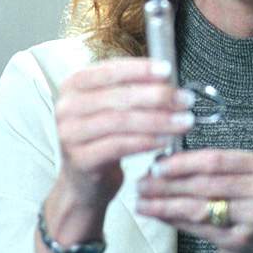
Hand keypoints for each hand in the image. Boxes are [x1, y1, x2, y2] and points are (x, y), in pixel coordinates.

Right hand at [55, 58, 194, 210]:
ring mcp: (70, 134)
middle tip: (185, 100)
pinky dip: (147, 142)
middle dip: (157, 96)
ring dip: (158, 120)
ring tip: (184, 121)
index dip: (140, 70)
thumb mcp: (112, 108)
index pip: (109, 70)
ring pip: (121, 121)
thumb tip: (167, 78)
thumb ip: (132, 90)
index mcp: (73, 86)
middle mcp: (67, 107)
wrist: (84, 183)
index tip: (168, 70)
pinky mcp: (80, 159)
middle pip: (118, 96)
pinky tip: (166, 141)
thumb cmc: (103, 138)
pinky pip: (119, 146)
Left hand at [136, 149, 252, 252]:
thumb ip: (208, 171)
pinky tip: (158, 216)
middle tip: (141, 183)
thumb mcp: (239, 182)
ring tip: (142, 201)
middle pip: (205, 183)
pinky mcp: (241, 242)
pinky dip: (174, 220)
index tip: (157, 164)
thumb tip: (161, 163)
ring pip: (199, 207)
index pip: (215, 160)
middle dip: (168, 183)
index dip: (183, 162)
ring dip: (165, 203)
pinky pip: (199, 228)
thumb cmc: (248, 210)